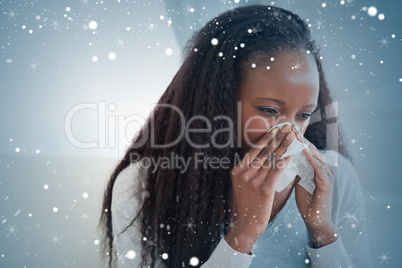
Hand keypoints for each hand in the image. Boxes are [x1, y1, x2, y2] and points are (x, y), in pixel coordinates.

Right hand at [225, 124, 294, 253]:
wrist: (245, 225)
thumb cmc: (246, 205)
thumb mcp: (242, 185)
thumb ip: (249, 171)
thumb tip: (262, 156)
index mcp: (237, 171)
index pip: (254, 150)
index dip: (266, 138)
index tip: (275, 129)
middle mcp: (244, 174)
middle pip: (264, 152)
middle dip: (277, 138)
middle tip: (287, 128)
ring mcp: (253, 181)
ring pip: (272, 159)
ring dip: (284, 146)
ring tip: (292, 136)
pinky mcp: (264, 189)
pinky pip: (278, 170)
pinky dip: (286, 159)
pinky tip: (293, 152)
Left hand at [291, 124, 337, 246]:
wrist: (315, 219)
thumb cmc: (306, 200)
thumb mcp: (297, 180)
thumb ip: (293, 168)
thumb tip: (281, 157)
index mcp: (315, 167)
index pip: (304, 149)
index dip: (294, 139)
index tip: (284, 128)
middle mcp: (323, 168)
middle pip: (310, 148)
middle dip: (299, 137)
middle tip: (290, 125)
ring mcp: (326, 175)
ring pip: (315, 155)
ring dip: (305, 144)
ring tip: (295, 134)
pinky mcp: (327, 184)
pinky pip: (318, 168)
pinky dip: (311, 158)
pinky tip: (304, 151)